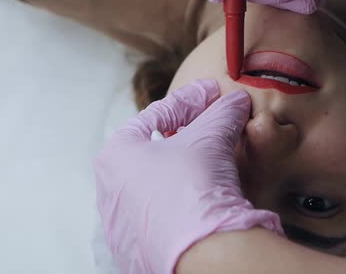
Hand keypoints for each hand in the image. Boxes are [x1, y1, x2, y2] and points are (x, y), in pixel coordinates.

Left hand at [94, 79, 282, 273]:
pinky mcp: (138, 249)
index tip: (211, 96)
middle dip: (185, 136)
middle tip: (211, 128)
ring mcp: (122, 224)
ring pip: (157, 185)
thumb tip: (236, 100)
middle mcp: (109, 190)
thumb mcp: (210, 137)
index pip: (155, 116)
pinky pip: (162, 216)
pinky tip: (203, 200)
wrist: (201, 250)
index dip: (189, 101)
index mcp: (115, 155)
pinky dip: (181, 202)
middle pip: (154, 151)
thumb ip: (221, 112)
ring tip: (212, 164)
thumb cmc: (192, 186)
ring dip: (183, 171)